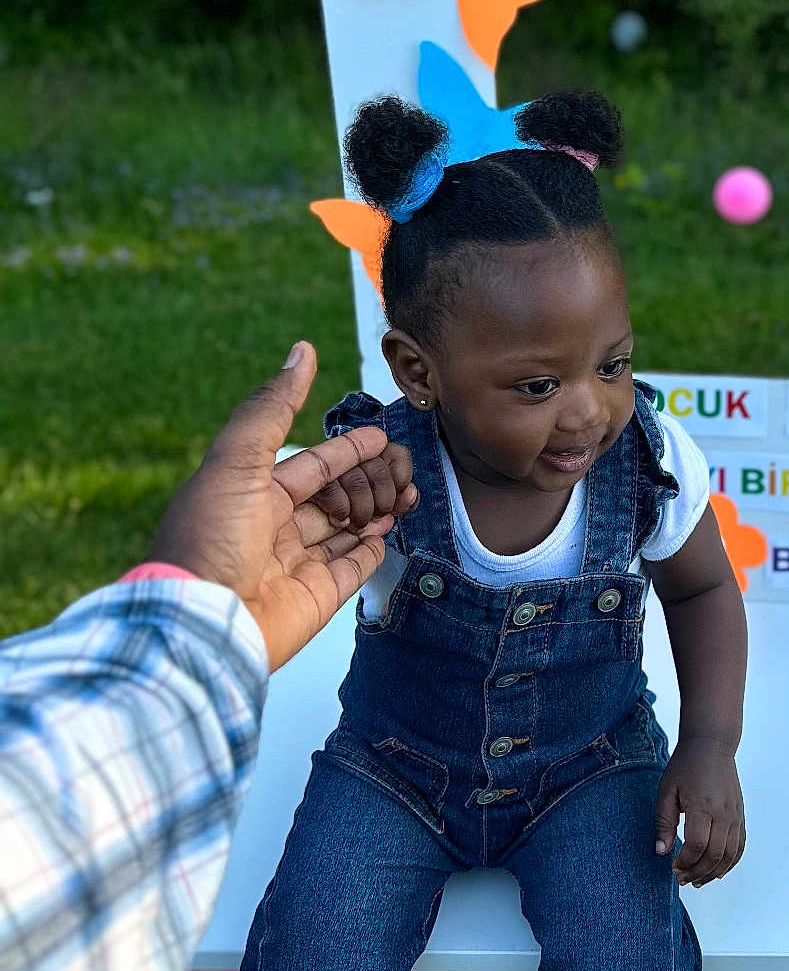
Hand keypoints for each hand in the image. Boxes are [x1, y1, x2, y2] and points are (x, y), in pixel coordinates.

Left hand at [148, 341, 416, 670]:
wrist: (202, 622)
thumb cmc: (213, 536)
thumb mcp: (238, 459)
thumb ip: (274, 406)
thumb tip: (302, 349)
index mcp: (253, 495)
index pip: (312, 465)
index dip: (345, 450)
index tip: (379, 437)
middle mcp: (275, 529)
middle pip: (333, 496)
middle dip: (367, 480)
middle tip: (400, 468)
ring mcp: (297, 565)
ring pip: (348, 528)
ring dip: (376, 509)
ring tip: (405, 495)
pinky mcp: (315, 599)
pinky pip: (352, 568)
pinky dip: (372, 549)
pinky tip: (387, 532)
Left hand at [654, 737, 745, 887]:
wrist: (711, 744)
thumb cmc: (686, 765)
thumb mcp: (667, 791)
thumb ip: (664, 822)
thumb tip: (662, 852)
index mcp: (702, 806)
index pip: (696, 846)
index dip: (684, 862)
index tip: (672, 866)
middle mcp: (723, 813)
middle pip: (714, 856)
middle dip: (697, 872)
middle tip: (682, 879)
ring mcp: (735, 815)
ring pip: (730, 856)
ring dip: (714, 873)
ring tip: (698, 880)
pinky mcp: (740, 815)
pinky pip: (740, 846)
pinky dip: (730, 863)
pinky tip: (717, 870)